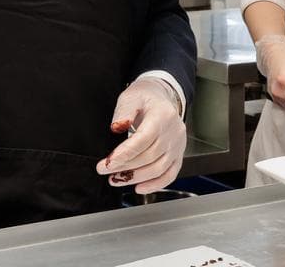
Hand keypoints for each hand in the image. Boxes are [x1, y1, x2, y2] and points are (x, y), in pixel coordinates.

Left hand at [96, 78, 186, 193]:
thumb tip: (116, 127)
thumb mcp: (131, 97)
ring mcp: (178, 145)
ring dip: (136, 178)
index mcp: (162, 116)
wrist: (162, 97)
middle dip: (125, 168)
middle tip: (105, 171)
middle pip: (150, 157)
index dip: (124, 155)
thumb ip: (123, 112)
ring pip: (159, 169)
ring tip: (116, 180)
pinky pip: (170, 174)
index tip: (106, 164)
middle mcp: (173, 132)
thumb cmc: (145, 97)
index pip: (143, 140)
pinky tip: (139, 187)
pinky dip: (155, 184)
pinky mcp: (178, 154)